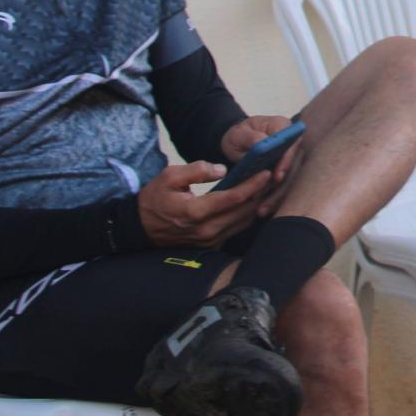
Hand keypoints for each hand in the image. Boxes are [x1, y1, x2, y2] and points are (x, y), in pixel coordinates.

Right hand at [136, 161, 271, 246]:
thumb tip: (222, 169)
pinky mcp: (211, 246)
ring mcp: (209, 241)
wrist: (141, 228)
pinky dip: (247, 215)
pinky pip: (236, 229)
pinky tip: (255, 202)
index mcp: (196, 212)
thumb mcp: (169, 177)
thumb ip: (196, 170)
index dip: (253, 184)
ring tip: (268, 188)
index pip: (233, 198)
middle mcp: (206, 230)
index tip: (266, 172)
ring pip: (243, 222)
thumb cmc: (155, 199)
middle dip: (261, 194)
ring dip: (258, 205)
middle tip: (274, 177)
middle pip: (244, 211)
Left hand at [220, 114, 306, 217]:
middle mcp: (292, 144)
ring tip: (261, 210)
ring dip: (276, 197)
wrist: (236, 142)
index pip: (291, 146)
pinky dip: (273, 200)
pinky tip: (262, 211)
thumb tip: (263, 145)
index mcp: (284, 127)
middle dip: (280, 187)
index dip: (286, 162)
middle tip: (265, 201)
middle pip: (293, 168)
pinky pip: (282, 188)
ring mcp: (290, 160)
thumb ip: (252, 138)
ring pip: (289, 181)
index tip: (277, 177)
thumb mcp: (239, 134)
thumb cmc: (238, 135)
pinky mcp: (284, 174)